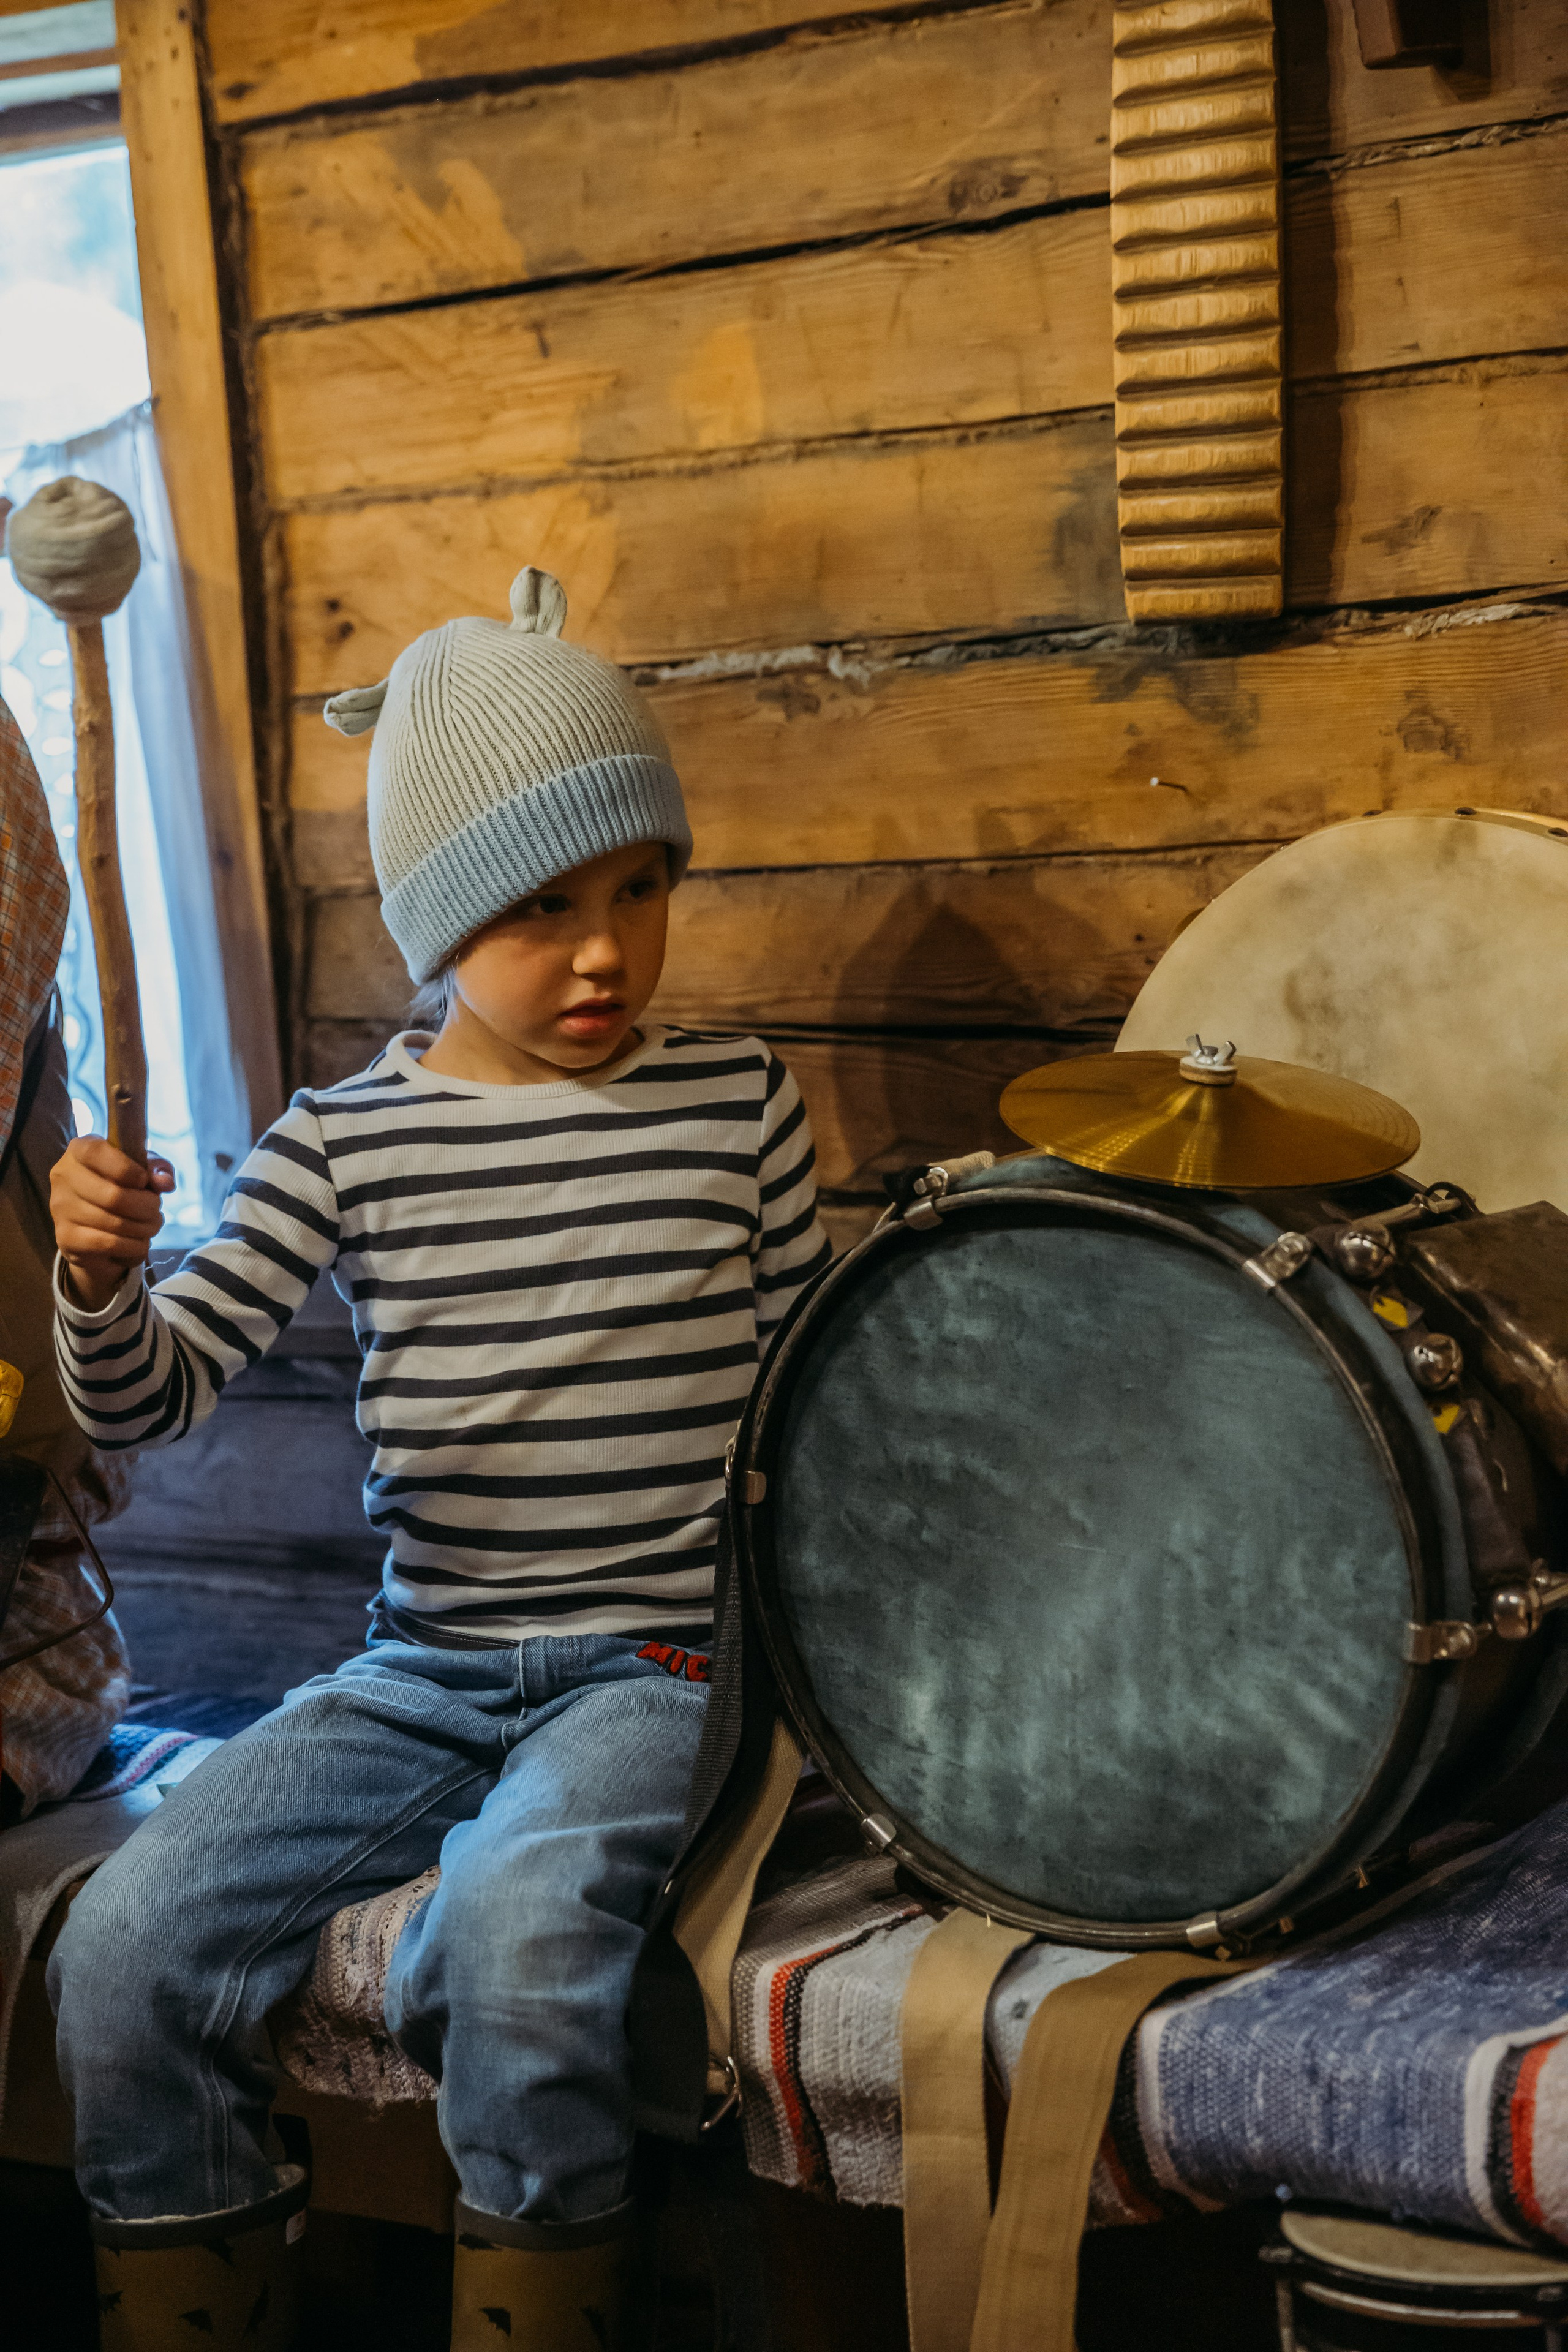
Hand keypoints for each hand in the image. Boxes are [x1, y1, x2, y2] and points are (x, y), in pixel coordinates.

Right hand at [50, 1137, 176, 1311]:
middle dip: (147, 1207)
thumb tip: (165, 1182)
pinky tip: (138, 1242)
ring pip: (115, 1224)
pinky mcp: (66, 1238)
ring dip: (145, 1228)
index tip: (144, 1181)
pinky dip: (134, 1246)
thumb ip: (157, 1168)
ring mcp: (61, 1209)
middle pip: (113, 1196)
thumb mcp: (143, 1168)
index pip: (97, 1153)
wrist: (95, 1225)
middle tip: (156, 1210)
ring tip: (151, 1226)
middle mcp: (63, 1177)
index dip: (128, 1169)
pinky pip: (109, 1245)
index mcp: (79, 1150)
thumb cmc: (122, 1186)